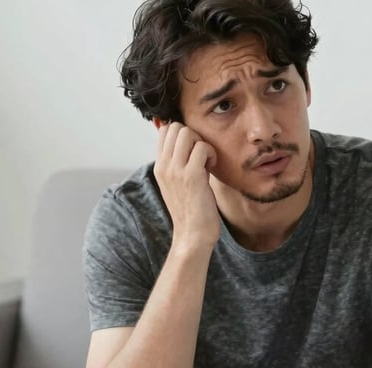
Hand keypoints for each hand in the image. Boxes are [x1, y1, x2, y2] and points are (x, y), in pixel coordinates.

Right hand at [155, 122, 219, 248]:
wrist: (192, 235)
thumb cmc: (191, 210)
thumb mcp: (177, 184)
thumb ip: (178, 164)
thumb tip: (188, 144)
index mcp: (159, 167)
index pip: (164, 131)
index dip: (183, 134)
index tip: (193, 152)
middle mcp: (163, 166)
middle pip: (175, 127)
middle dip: (193, 135)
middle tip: (201, 155)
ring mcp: (175, 171)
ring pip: (187, 132)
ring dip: (202, 143)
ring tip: (206, 162)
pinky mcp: (191, 176)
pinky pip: (202, 147)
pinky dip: (211, 153)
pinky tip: (212, 168)